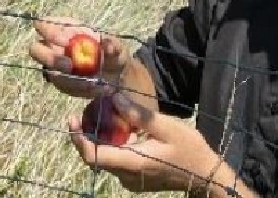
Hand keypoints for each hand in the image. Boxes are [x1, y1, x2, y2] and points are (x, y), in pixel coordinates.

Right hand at [29, 16, 129, 98]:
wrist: (117, 75)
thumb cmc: (114, 53)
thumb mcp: (118, 47)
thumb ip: (113, 45)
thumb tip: (107, 43)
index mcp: (66, 28)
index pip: (44, 24)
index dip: (49, 31)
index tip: (66, 41)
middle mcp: (56, 45)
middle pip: (35, 49)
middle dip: (49, 57)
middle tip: (69, 65)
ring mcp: (56, 64)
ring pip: (48, 70)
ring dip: (65, 77)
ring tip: (89, 81)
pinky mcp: (61, 81)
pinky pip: (62, 85)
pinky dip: (77, 88)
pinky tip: (94, 87)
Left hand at [69, 93, 253, 196]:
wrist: (205, 176)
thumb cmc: (189, 149)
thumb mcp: (167, 126)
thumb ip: (138, 114)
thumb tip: (113, 97)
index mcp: (133, 163)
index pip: (94, 156)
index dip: (79, 139)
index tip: (72, 119)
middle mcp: (127, 176)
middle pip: (96, 158)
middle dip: (85, 136)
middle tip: (80, 113)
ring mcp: (131, 180)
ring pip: (106, 160)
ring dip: (99, 139)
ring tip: (97, 115)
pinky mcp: (136, 179)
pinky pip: (116, 162)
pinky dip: (111, 145)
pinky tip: (117, 128)